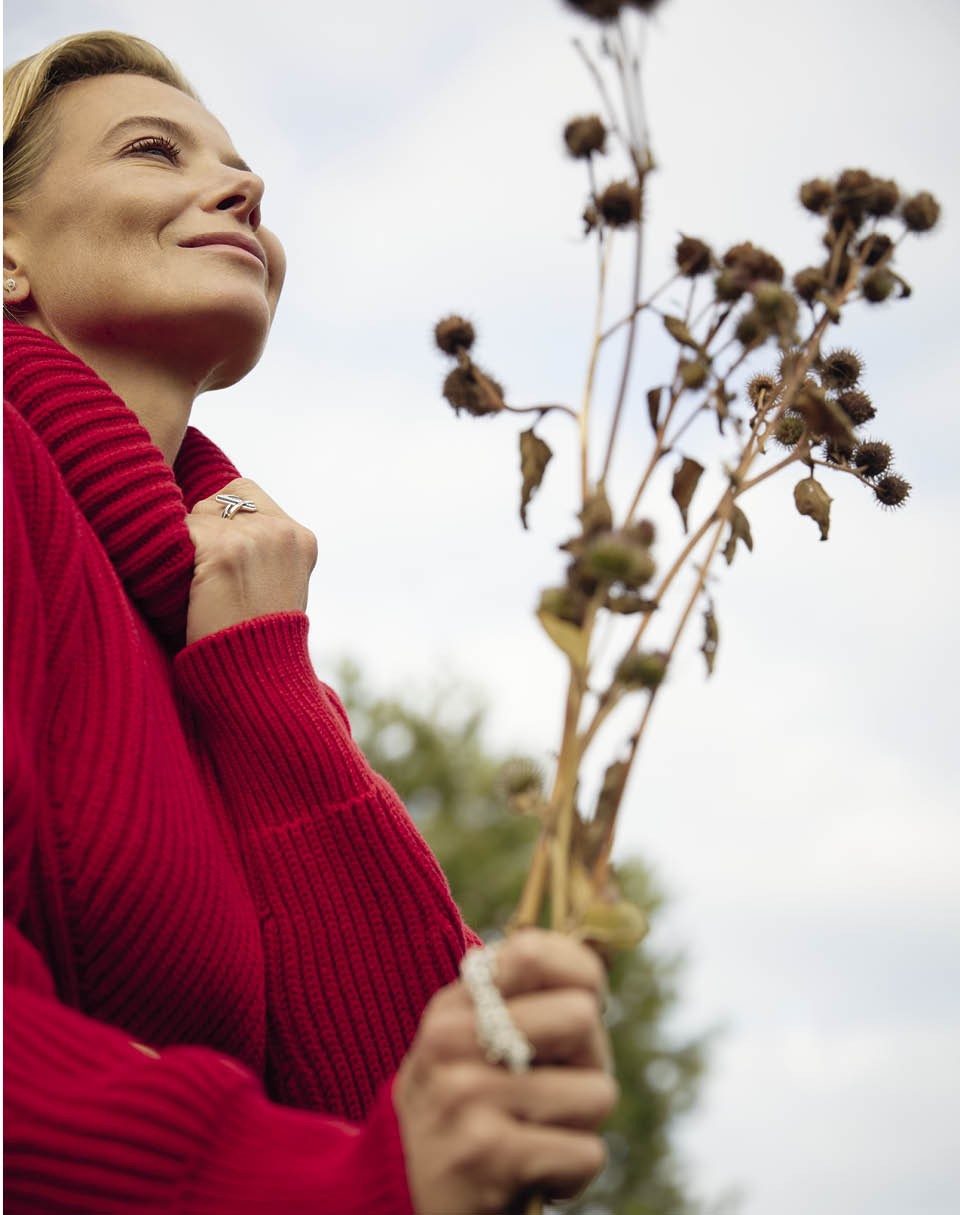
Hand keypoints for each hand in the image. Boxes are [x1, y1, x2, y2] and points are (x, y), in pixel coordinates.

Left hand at [185, 478, 317, 645]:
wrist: (258, 676)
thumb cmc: (259, 639)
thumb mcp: (279, 583)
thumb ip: (263, 549)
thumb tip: (218, 519)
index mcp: (301, 537)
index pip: (246, 494)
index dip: (226, 521)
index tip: (225, 559)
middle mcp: (282, 531)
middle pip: (217, 501)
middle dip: (205, 533)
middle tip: (212, 579)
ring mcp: (254, 538)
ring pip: (195, 517)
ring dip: (188, 548)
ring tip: (202, 588)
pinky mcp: (223, 551)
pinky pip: (178, 535)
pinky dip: (173, 560)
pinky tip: (189, 590)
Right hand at [394, 929, 616, 1214]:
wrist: (402, 1199)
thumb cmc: (461, 1112)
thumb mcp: (467, 1044)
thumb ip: (518, 1000)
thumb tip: (597, 960)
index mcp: (453, 1005)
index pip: (534, 951)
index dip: (580, 977)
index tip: (579, 1009)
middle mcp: (453, 1040)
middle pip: (581, 1016)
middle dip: (589, 1061)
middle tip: (556, 1089)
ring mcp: (467, 1095)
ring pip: (597, 1092)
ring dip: (581, 1126)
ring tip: (537, 1135)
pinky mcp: (488, 1154)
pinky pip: (587, 1153)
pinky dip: (572, 1174)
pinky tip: (532, 1175)